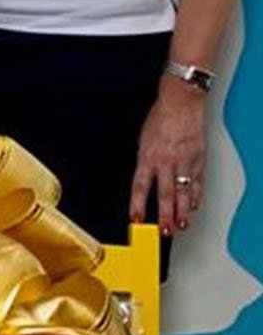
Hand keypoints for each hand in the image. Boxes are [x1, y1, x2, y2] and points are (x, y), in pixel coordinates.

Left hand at [130, 84, 209, 234]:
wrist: (182, 104)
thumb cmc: (160, 119)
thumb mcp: (143, 140)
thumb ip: (145, 161)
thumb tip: (143, 180)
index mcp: (148, 157)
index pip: (140, 187)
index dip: (137, 205)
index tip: (135, 219)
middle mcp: (166, 162)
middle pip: (165, 195)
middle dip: (165, 215)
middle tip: (165, 231)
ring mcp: (184, 163)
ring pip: (184, 193)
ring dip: (183, 211)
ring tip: (181, 225)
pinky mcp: (198, 161)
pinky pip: (196, 183)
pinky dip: (195, 197)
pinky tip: (193, 207)